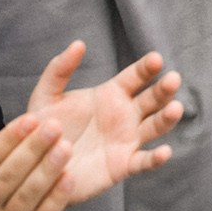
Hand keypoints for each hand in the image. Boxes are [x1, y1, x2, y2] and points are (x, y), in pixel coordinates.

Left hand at [22, 41, 182, 202]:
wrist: (36, 167)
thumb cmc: (44, 129)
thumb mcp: (46, 97)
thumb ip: (59, 70)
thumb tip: (78, 43)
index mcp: (111, 94)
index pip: (136, 77)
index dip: (147, 67)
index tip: (156, 59)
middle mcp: (125, 115)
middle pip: (152, 99)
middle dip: (164, 89)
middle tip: (173, 79)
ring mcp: (127, 140)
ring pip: (155, 127)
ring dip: (167, 118)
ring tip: (175, 109)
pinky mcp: (122, 166)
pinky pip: (143, 162)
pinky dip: (156, 159)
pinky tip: (164, 152)